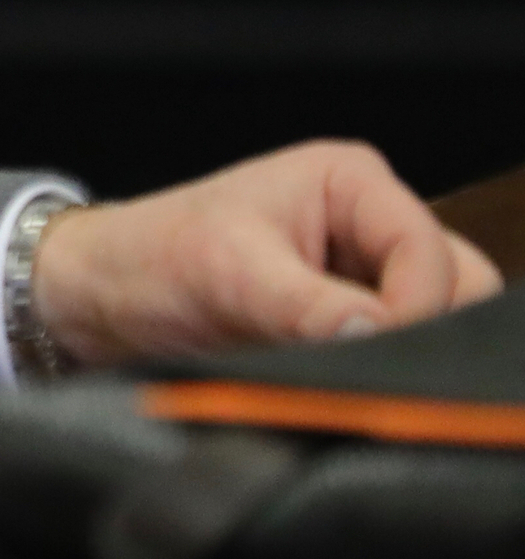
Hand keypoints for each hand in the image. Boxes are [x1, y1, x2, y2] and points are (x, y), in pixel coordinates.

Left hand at [32, 140, 501, 368]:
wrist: (103, 295)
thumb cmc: (152, 260)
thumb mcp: (229, 278)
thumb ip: (311, 309)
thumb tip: (380, 333)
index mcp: (351, 182)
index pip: (433, 256)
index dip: (414, 311)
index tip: (370, 349)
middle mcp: (369, 221)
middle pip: (455, 289)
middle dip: (415, 333)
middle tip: (351, 363)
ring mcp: (365, 272)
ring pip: (437, 326)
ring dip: (393, 355)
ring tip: (322, 364)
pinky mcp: (351, 318)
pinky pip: (399, 353)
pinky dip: (375, 372)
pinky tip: (324, 375)